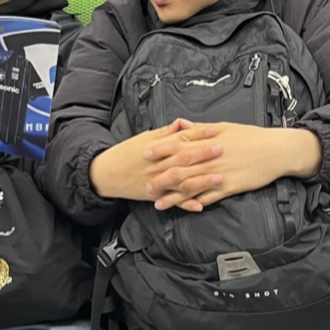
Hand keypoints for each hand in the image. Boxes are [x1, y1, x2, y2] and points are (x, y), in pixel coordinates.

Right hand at [89, 118, 223, 209]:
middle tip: (222, 148)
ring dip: (200, 180)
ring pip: (181, 181)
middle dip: (203, 154)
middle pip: (183, 158)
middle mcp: (157, 166)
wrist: (107, 174)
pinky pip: (173, 202)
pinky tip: (200, 206)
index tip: (215, 131)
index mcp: (155, 149)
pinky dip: (186, 204)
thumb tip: (183, 123)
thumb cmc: (126, 154)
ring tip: (218, 177)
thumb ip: (165, 132)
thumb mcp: (143, 138)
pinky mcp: (156, 196)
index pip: (180, 139)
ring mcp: (157, 183)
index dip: (198, 135)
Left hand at [143, 121, 322, 211]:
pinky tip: (183, 210)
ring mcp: (219, 175)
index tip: (144, 154)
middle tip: (144, 184)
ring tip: (158, 204)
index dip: (160, 150)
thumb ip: (200, 130)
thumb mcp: (224, 127)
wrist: (276, 151)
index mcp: (207, 142)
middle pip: (180, 169)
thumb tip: (181, 126)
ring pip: (190, 187)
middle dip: (160, 177)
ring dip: (173, 196)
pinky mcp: (229, 188)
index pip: (178, 145)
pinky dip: (194, 204)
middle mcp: (210, 159)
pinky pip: (208, 198)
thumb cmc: (250, 137)